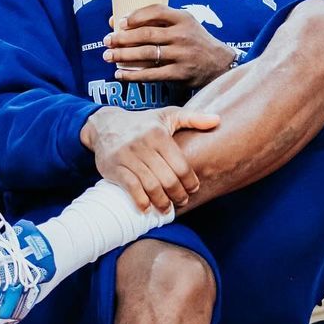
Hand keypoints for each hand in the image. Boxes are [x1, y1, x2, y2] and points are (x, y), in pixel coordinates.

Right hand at [81, 105, 220, 211]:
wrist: (105, 124)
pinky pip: (131, 188)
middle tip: (182, 201)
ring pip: (150, 186)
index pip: (180, 165)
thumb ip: (193, 117)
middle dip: (178, 195)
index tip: (193, 189)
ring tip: (167, 208)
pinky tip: (147, 208)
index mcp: (159, 134)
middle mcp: (143, 144)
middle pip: (167, 179)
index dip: (190, 182)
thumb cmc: (142, 123)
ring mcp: (127, 156)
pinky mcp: (114, 167)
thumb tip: (218, 120)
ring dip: (161, 202)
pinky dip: (140, 201)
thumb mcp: (167, 115)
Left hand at [104, 6, 234, 87]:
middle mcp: (183, 35)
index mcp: (183, 18)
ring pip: (146, 54)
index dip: (135, 15)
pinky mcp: (180, 73)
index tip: (119, 22)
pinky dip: (133, 75)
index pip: (156, 10)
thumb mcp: (184, 24)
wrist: (219, 64)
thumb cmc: (195, 41)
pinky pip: (152, 74)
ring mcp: (181, 55)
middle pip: (147, 34)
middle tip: (107, 41)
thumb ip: (158, 21)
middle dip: (122, 38)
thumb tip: (118, 21)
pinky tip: (120, 74)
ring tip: (108, 56)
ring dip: (123, 55)